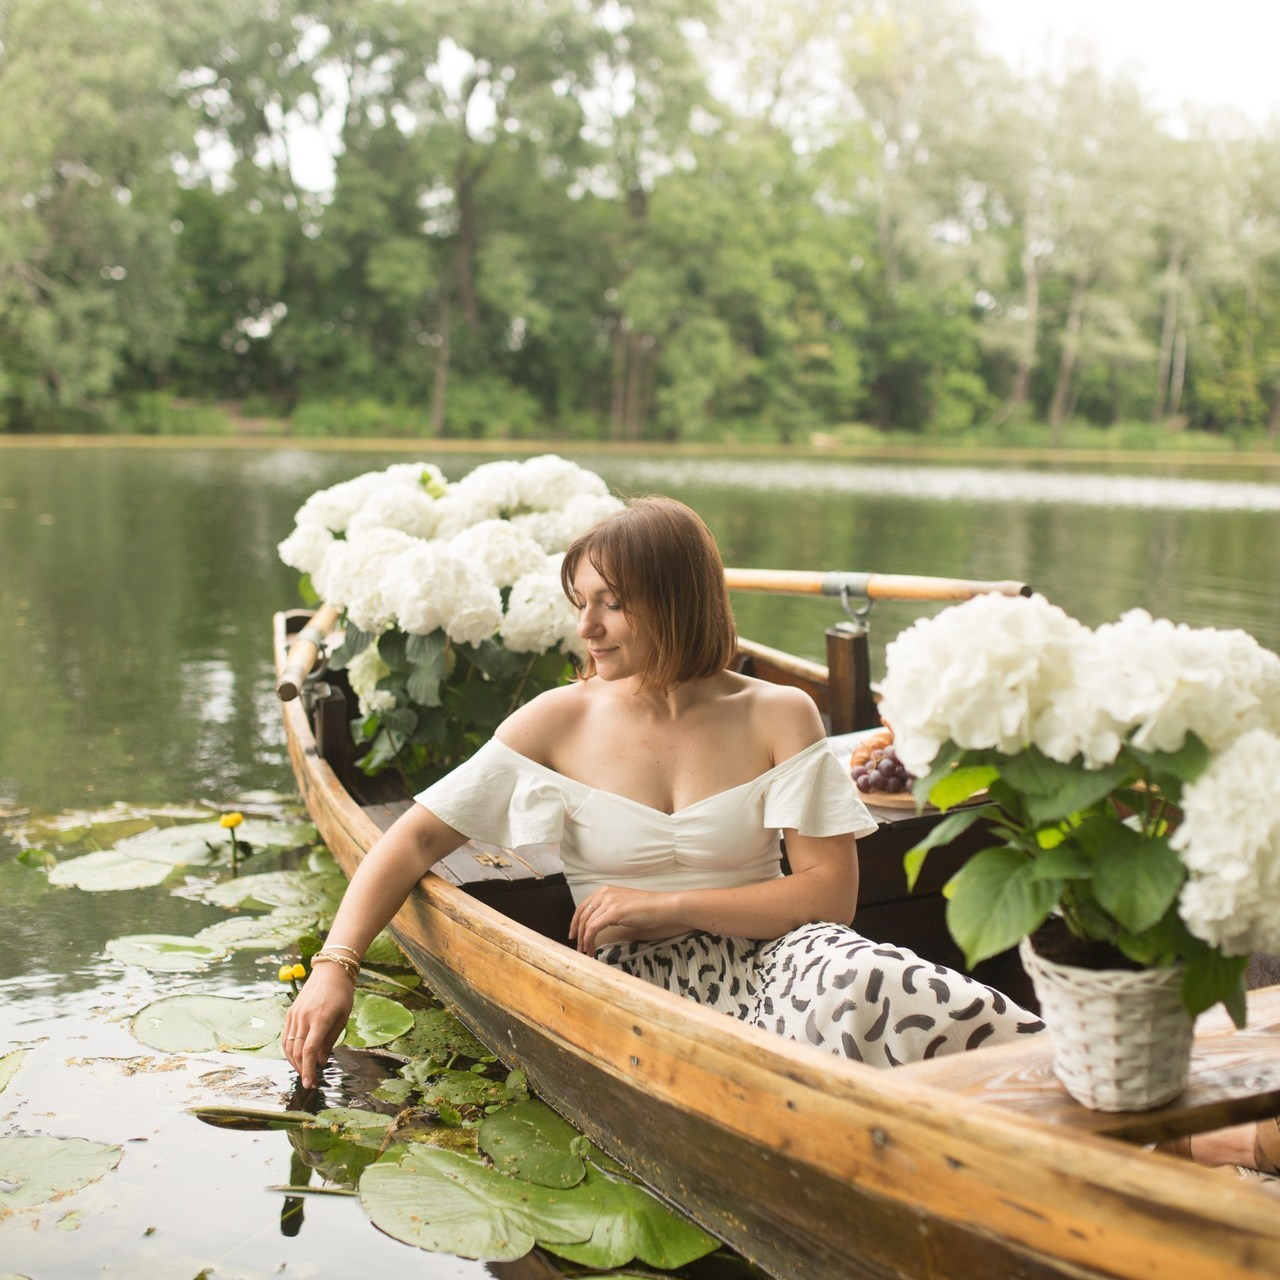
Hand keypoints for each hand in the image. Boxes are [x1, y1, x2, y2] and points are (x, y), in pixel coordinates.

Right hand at [282, 964, 353, 1088]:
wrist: (330, 971)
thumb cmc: (341, 994)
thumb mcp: (342, 1018)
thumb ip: (330, 1041)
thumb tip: (319, 1061)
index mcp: (320, 1019)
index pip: (309, 1051)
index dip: (308, 1070)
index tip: (310, 1083)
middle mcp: (304, 1018)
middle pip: (297, 1051)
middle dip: (302, 1070)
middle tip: (310, 1081)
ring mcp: (295, 1015)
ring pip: (288, 1046)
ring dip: (294, 1062)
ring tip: (304, 1071)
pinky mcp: (290, 1013)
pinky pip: (285, 1036)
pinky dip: (289, 1050)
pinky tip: (296, 1057)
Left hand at [569, 885, 680, 954]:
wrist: (662, 906)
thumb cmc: (647, 908)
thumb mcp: (622, 905)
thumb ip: (609, 909)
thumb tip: (598, 924)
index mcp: (605, 890)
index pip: (583, 906)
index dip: (575, 922)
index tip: (574, 934)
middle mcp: (604, 893)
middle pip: (582, 915)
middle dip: (577, 933)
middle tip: (578, 946)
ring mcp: (608, 902)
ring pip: (586, 923)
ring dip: (584, 940)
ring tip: (587, 950)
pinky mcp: (613, 912)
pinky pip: (593, 928)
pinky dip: (590, 940)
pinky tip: (593, 948)